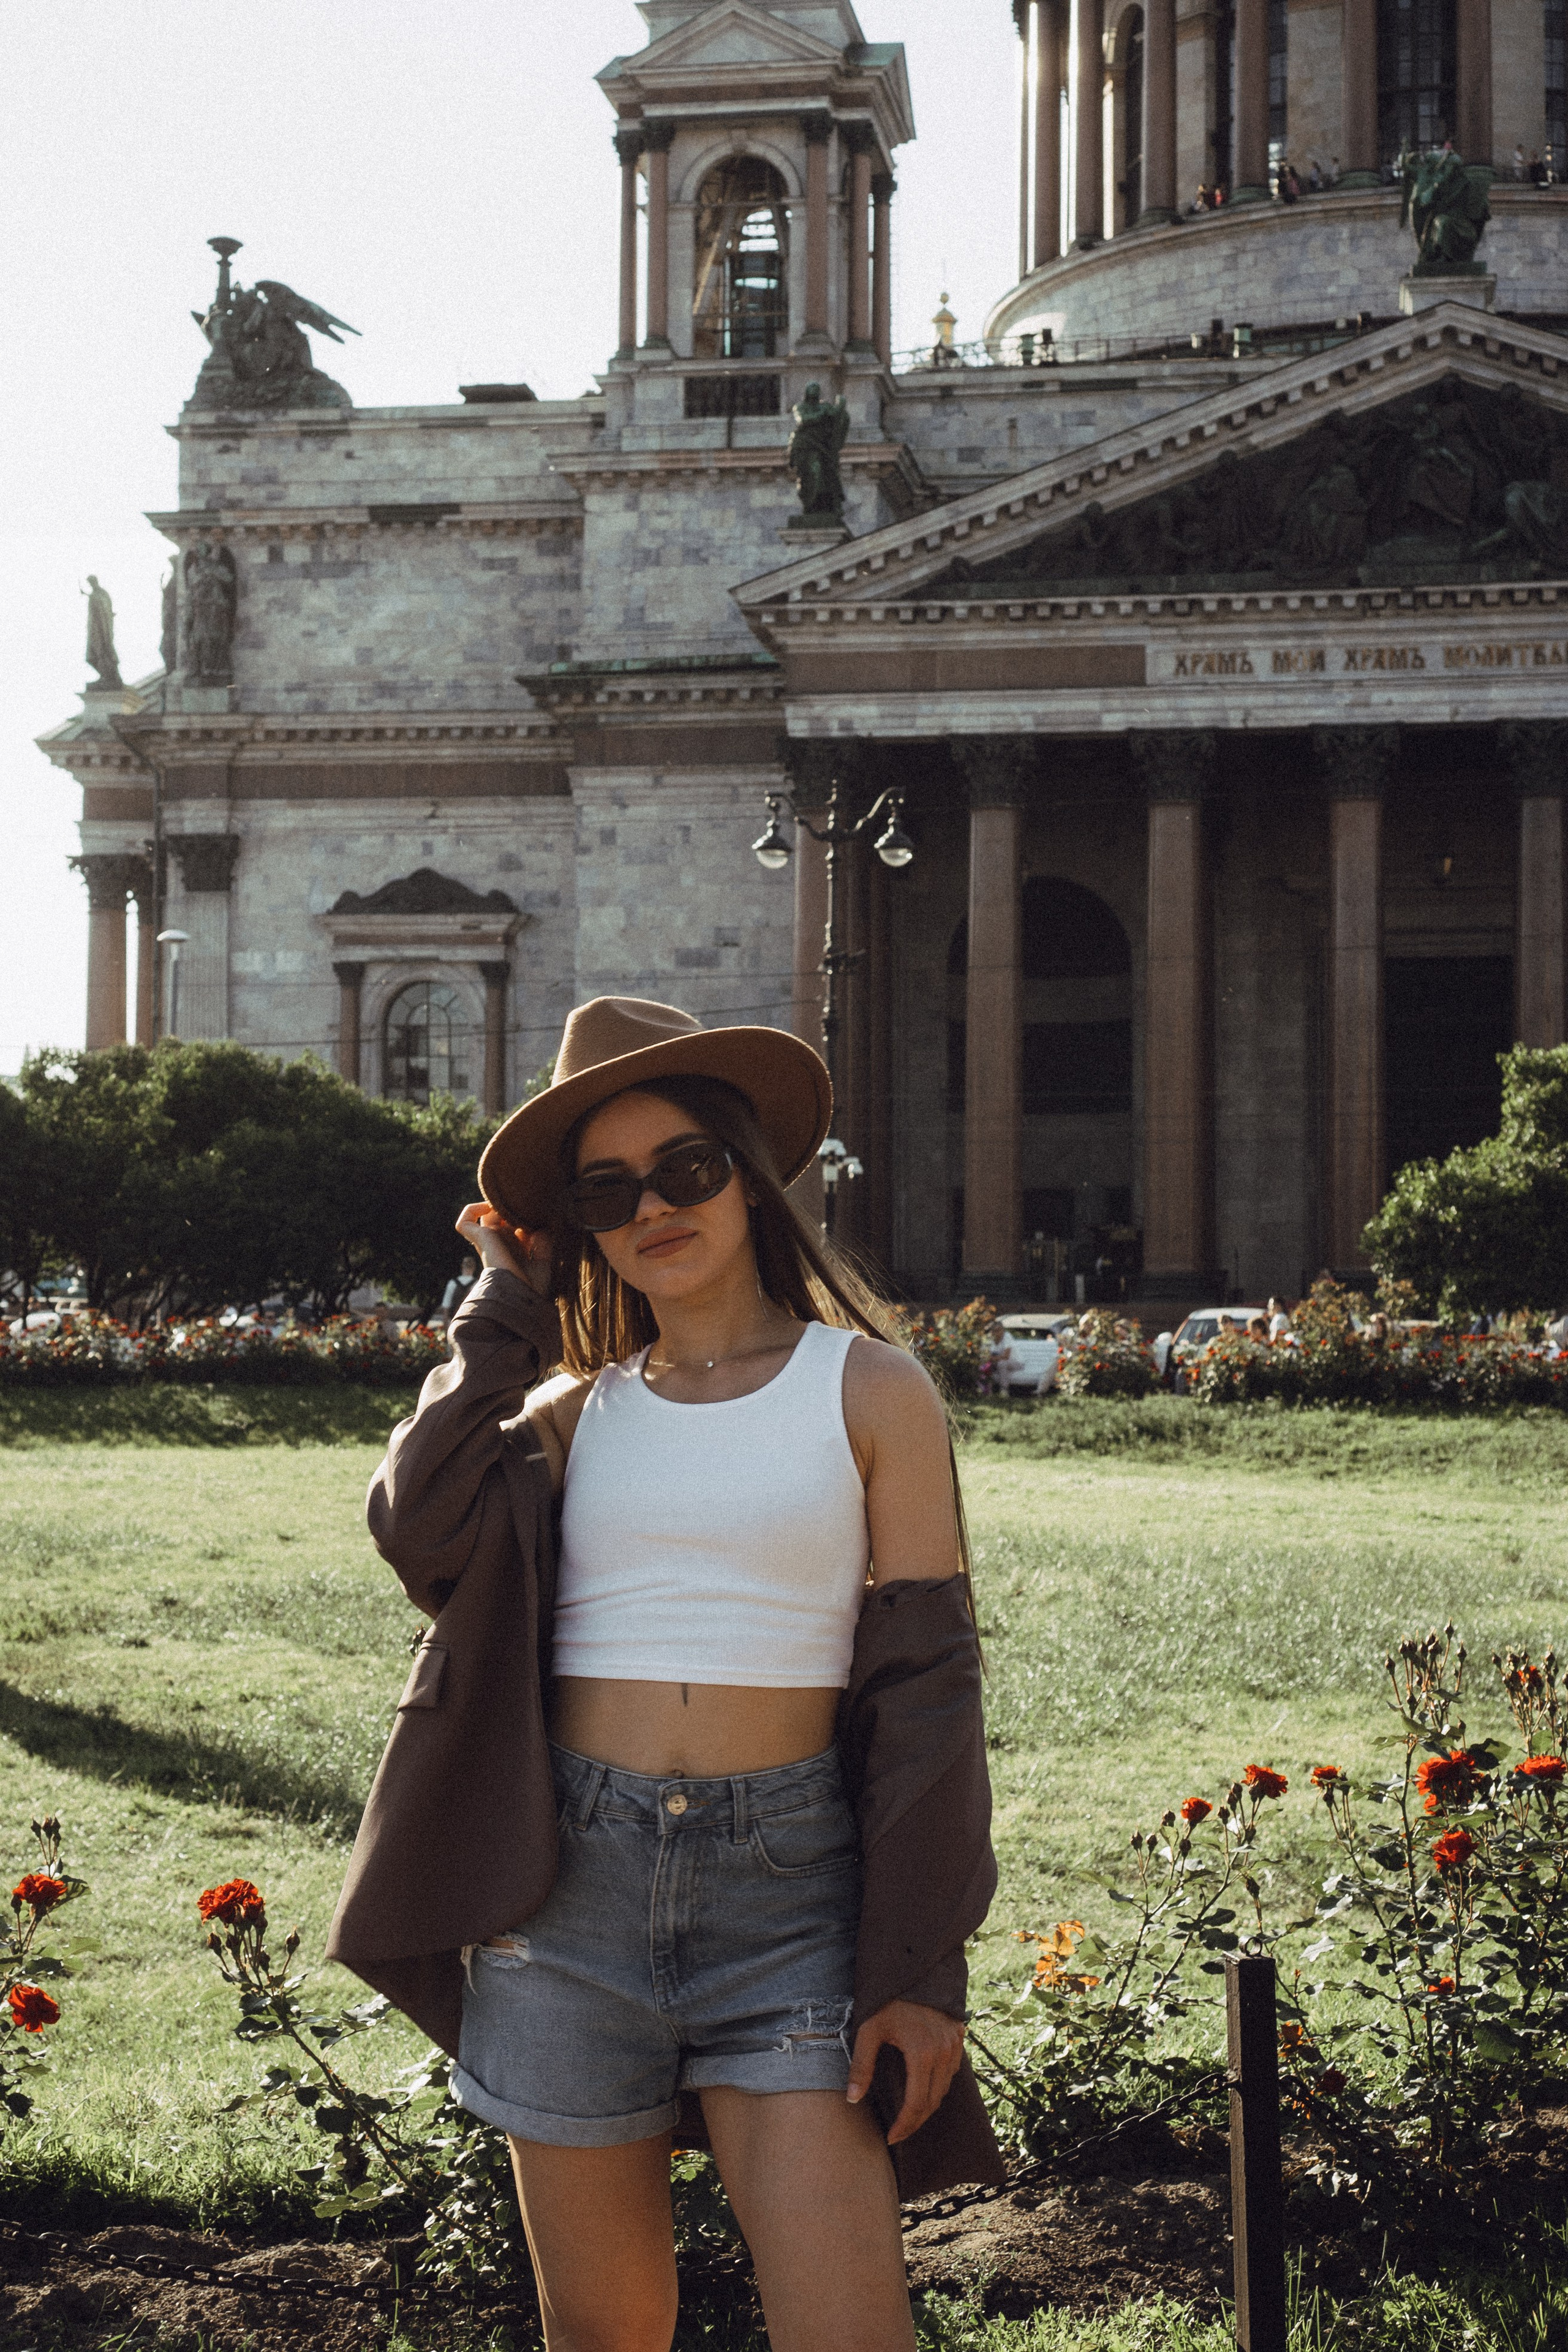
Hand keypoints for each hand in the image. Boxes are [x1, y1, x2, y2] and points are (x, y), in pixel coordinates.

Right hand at [455, 1202, 552, 1296]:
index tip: (540, 1217)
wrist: (519, 1298)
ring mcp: (489, 1241)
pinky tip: (491, 1208)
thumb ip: (543, 1245)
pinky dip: (472, 1210)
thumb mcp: (543, 1264)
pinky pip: (464, 1222)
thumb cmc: (531, 1288)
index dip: (526, 1218)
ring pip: (485, 1215)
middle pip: (502, 1218)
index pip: (515, 1227)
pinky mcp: (480, 1239)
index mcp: (515, 1251)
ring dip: (497, 1205)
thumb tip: (540, 1228)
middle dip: (514, 1208)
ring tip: (513, 1205)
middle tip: (527, 1205)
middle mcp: (501, 1244)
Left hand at [846, 1998, 964, 2144]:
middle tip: (899, 2132)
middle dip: (915, 2122)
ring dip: (928, 2106)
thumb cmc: (889, 2000)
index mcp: (922, 2054)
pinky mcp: (958, 2039)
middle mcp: (943, 2053)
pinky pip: (951, 2073)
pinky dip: (938, 2087)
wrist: (915, 1971)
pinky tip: (924, 2089)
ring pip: (944, 2090)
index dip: (904, 2126)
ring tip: (909, 2116)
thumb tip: (852, 2099)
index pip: (916, 2104)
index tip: (891, 2138)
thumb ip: (861, 2065)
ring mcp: (954, 2046)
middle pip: (932, 2102)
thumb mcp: (870, 2030)